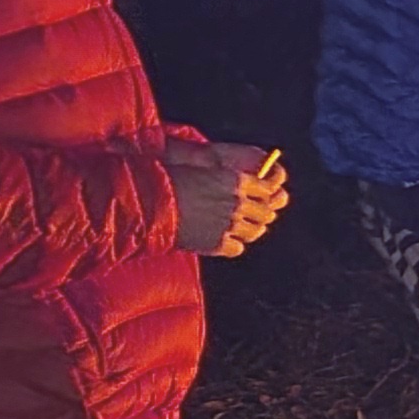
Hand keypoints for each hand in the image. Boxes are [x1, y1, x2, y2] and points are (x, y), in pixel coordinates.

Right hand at [172, 143, 288, 257]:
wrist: (150, 204)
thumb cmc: (170, 182)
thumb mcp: (202, 171)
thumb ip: (226, 180)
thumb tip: (242, 186)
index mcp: (236, 180)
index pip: (268, 189)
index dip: (264, 195)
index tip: (260, 198)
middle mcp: (238, 203)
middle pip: (266, 212)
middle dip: (260, 214)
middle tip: (252, 217)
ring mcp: (231, 225)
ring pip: (255, 231)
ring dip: (249, 230)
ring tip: (239, 230)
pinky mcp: (220, 244)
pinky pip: (239, 247)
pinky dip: (233, 245)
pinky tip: (223, 241)